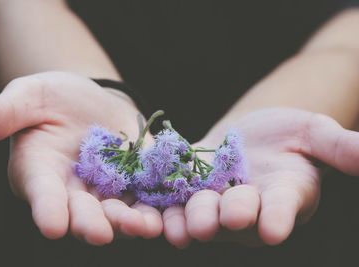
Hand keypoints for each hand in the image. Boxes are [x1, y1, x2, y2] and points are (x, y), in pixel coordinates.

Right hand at [0, 71, 161, 243]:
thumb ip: (0, 114)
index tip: (51, 225)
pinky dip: (156, 206)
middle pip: (81, 210)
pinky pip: (145, 196)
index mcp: (40, 172)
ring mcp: (106, 187)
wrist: (89, 101)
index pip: (41, 193)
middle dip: (89, 222)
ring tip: (145, 227)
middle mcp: (72, 189)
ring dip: (129, 222)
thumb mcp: (27, 98)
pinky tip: (168, 215)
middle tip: (99, 233)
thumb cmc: (52, 98)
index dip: (46, 208)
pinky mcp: (135, 180)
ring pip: (116, 210)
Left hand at [162, 108, 358, 246]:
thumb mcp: (314, 133)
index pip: (282, 211)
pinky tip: (147, 210)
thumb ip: (339, 148)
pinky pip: (172, 204)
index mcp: (282, 197)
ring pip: (201, 217)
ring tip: (182, 228)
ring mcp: (214, 202)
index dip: (277, 218)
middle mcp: (247, 208)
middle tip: (227, 216)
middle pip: (237, 218)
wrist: (251, 134)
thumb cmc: (288, 134)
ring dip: (192, 223)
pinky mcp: (186, 191)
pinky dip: (161, 209)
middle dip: (231, 217)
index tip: (273, 227)